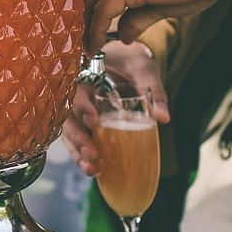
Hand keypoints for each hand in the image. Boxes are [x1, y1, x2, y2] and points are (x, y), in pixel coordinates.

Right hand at [61, 40, 169, 175]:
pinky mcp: (85, 125)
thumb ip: (154, 90)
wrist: (125, 60)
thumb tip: (163, 118)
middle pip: (68, 119)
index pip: (77, 94)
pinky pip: (78, 141)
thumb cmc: (131, 60)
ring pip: (70, 134)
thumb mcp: (143, 69)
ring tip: (91, 170)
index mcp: (85, 77)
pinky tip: (94, 171)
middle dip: (78, 139)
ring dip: (78, 153)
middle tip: (93, 155)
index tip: (94, 122)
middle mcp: (76, 95)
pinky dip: (83, 156)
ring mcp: (78, 112)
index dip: (82, 109)